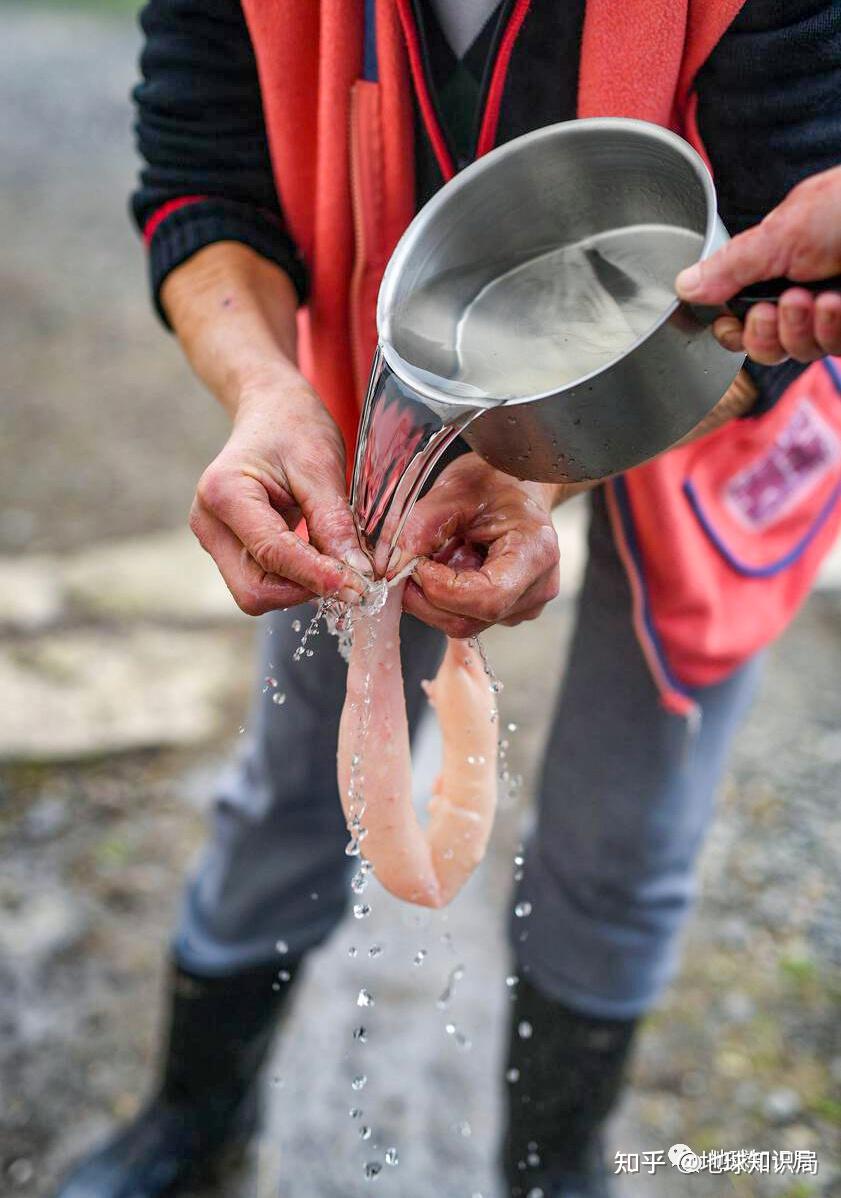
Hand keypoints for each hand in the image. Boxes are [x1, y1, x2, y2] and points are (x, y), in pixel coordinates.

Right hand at [190, 376, 370, 615]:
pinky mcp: (228, 549)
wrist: (271, 410)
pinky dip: (295, 578)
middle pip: (254, 590)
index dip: (318, 576)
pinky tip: (319, 557)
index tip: (360, 586)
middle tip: (348, 575)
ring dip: (301, 586)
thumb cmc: (294, 427)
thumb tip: (357, 574)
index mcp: (224, 493)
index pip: (272, 554)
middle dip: (304, 588)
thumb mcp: (321, 467)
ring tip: (334, 559)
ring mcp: (214, 539)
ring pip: (258, 592)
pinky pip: (262, 580)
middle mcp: (209, 523)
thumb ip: (334, 523)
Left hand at [393, 453, 562, 637]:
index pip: (487, 597)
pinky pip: (466, 618)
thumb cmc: (497, 482)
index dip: (441, 589)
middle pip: (469, 619)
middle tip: (404, 565)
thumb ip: (422, 526)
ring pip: (462, 624)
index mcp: (535, 552)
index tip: (415, 564)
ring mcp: (525, 604)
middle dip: (425, 597)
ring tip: (428, 560)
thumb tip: (394, 563)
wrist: (519, 486)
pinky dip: (441, 599)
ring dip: (430, 598)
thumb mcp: (455, 490)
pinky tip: (443, 569)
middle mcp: (537, 587)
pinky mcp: (509, 611)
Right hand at [676, 165, 840, 363]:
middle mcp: (804, 293)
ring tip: (808, 297)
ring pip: (797, 352)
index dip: (732, 330)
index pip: (740, 319)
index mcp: (779, 268)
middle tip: (772, 309)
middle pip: (765, 347)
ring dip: (797, 329)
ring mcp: (834, 313)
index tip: (731, 321)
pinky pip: (832, 348)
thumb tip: (683, 285)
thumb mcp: (781, 232)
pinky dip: (829, 328)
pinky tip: (834, 302)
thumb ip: (731, 265)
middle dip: (764, 334)